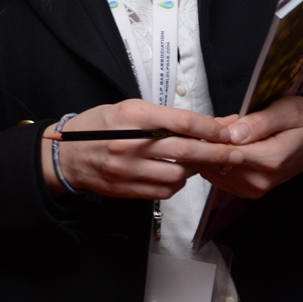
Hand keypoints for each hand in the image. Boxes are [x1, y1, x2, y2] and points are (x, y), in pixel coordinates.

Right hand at [41, 100, 242, 198]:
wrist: (66, 156)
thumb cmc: (99, 127)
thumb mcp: (128, 109)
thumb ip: (163, 116)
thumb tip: (201, 123)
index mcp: (132, 117)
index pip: (181, 122)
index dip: (210, 128)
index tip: (227, 131)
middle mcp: (130, 144)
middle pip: (185, 150)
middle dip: (216, 153)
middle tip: (236, 153)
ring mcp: (128, 170)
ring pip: (178, 175)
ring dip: (195, 169)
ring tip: (200, 162)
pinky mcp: (127, 189)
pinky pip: (164, 191)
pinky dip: (177, 184)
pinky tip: (178, 175)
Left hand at [199, 96, 302, 198]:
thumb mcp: (288, 110)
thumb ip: (260, 122)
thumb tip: (233, 134)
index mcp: (270, 160)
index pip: (225, 150)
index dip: (213, 133)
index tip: (213, 120)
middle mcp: (258, 181)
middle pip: (215, 160)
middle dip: (211, 140)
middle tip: (223, 121)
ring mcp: (251, 189)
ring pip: (212, 167)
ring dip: (213, 149)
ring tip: (230, 132)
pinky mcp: (245, 191)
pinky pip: (216, 174)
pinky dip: (216, 157)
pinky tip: (230, 144)